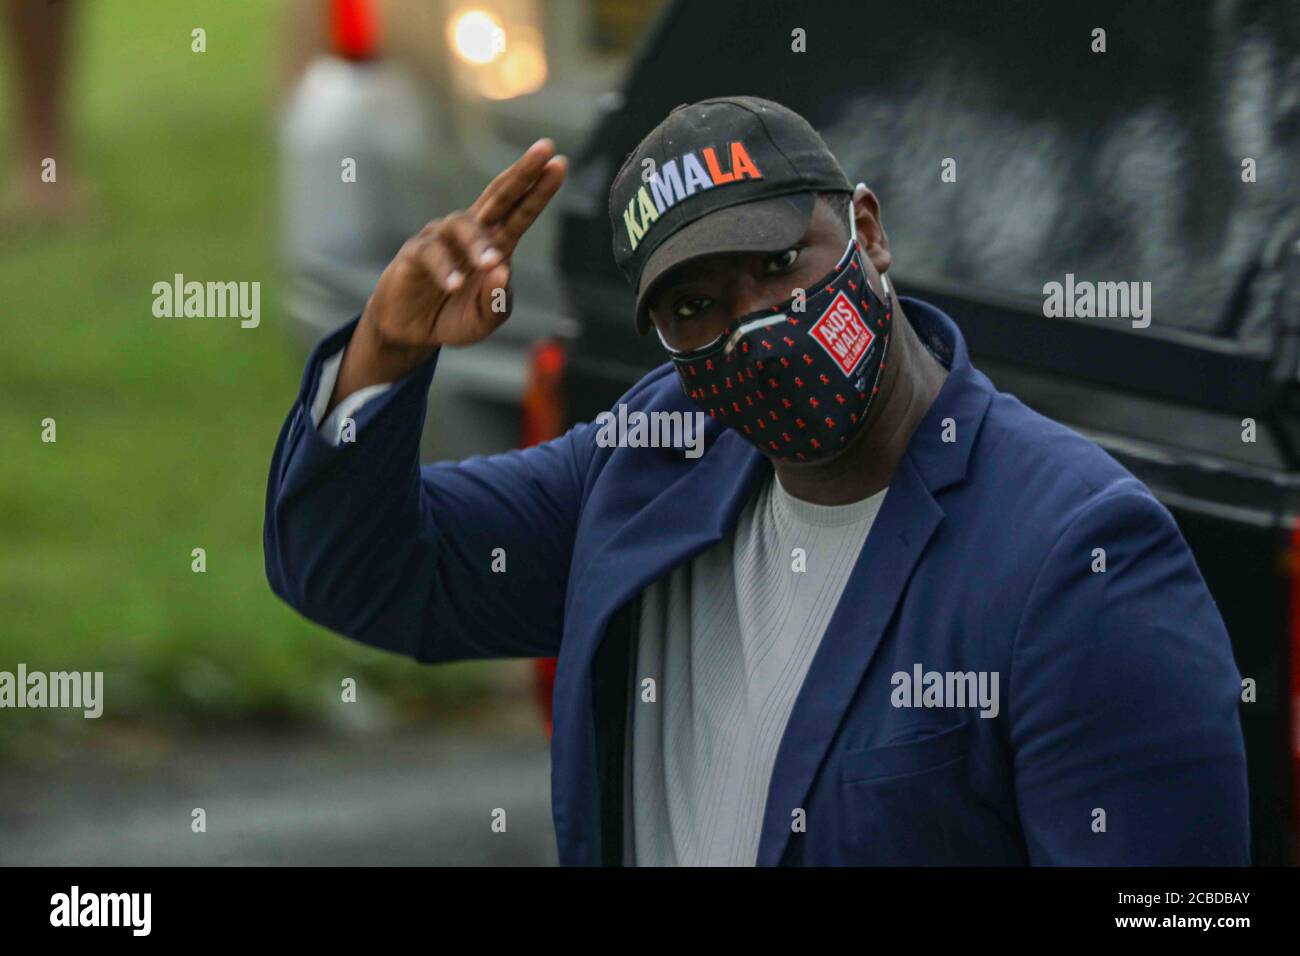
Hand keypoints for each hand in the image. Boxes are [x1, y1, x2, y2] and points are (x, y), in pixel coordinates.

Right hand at [331, 138, 567, 405]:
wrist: (412, 330)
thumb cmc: (454, 315)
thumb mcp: (485, 319)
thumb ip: (497, 302)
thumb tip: (501, 271)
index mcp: (497, 244)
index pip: (521, 211)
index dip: (539, 189)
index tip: (560, 164)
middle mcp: (472, 232)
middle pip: (499, 195)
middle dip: (522, 173)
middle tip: (544, 150)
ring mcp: (442, 238)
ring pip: (463, 224)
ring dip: (478, 242)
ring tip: (489, 263)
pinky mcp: (415, 253)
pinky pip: (431, 253)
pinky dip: (445, 269)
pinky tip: (455, 285)